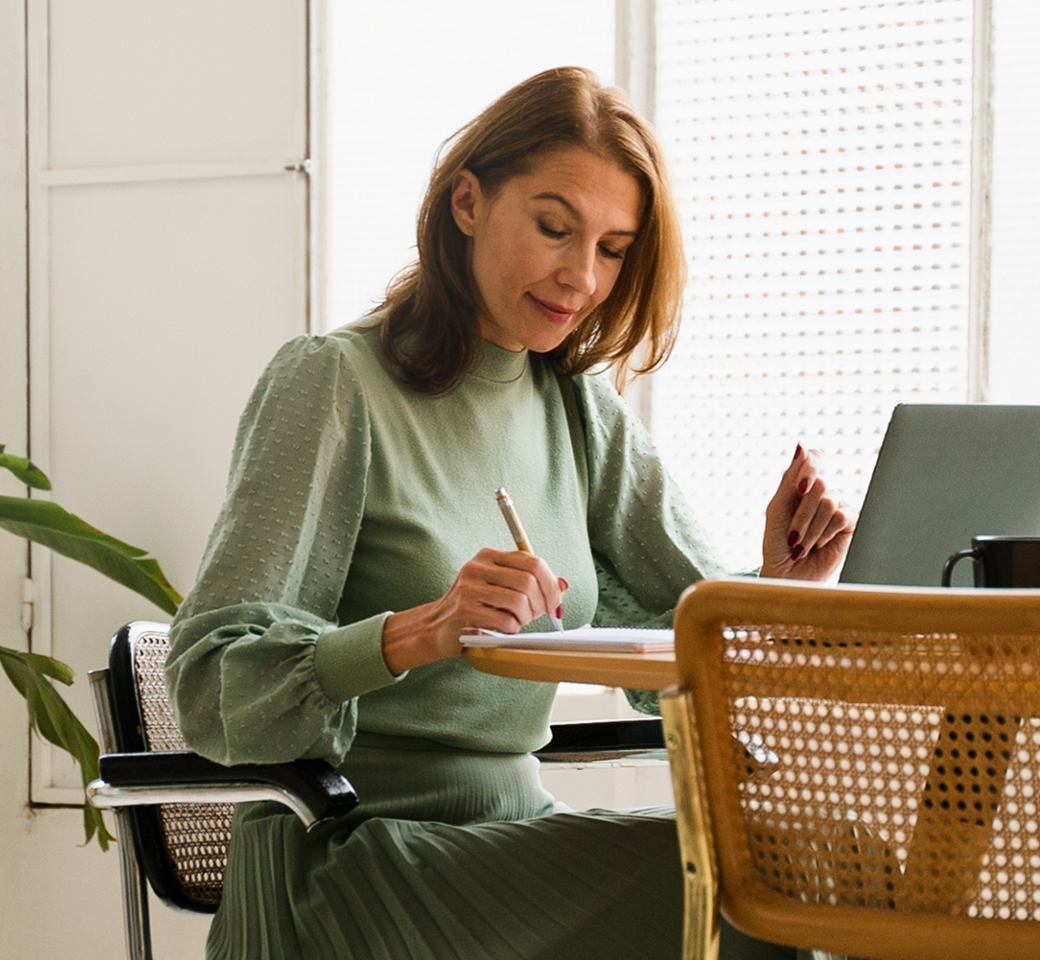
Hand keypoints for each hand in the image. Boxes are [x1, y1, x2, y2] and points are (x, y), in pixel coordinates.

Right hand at [381, 548, 566, 673]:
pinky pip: (505, 620)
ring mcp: (469, 587)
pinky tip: (503, 629)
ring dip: (526, 618)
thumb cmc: (475, 607)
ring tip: (517, 622)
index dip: (551, 584)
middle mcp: (478, 566)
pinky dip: (512, 629)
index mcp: (489, 556)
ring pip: (519, 601)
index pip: (532, 562)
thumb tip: (563, 585)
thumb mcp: (502, 588)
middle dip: (541, 604)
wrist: (436, 626)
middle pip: (528, 581)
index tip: (556, 603)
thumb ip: (531, 584)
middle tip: (538, 616)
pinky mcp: (465, 610)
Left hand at [760, 444, 855, 580]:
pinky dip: (824, 533)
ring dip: (810, 529)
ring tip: (802, 545)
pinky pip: (841, 516)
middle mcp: (821, 492)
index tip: (800, 487)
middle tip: (792, 536)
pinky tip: (819, 545)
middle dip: (801, 514)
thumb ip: (789, 479)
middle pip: (818, 484)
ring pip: (828, 502)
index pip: (812, 457)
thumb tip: (801, 446)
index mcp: (800, 484)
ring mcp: (837, 506)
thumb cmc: (777, 543)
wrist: (787, 574)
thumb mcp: (777, 509)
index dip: (809, 466)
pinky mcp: (850, 522)